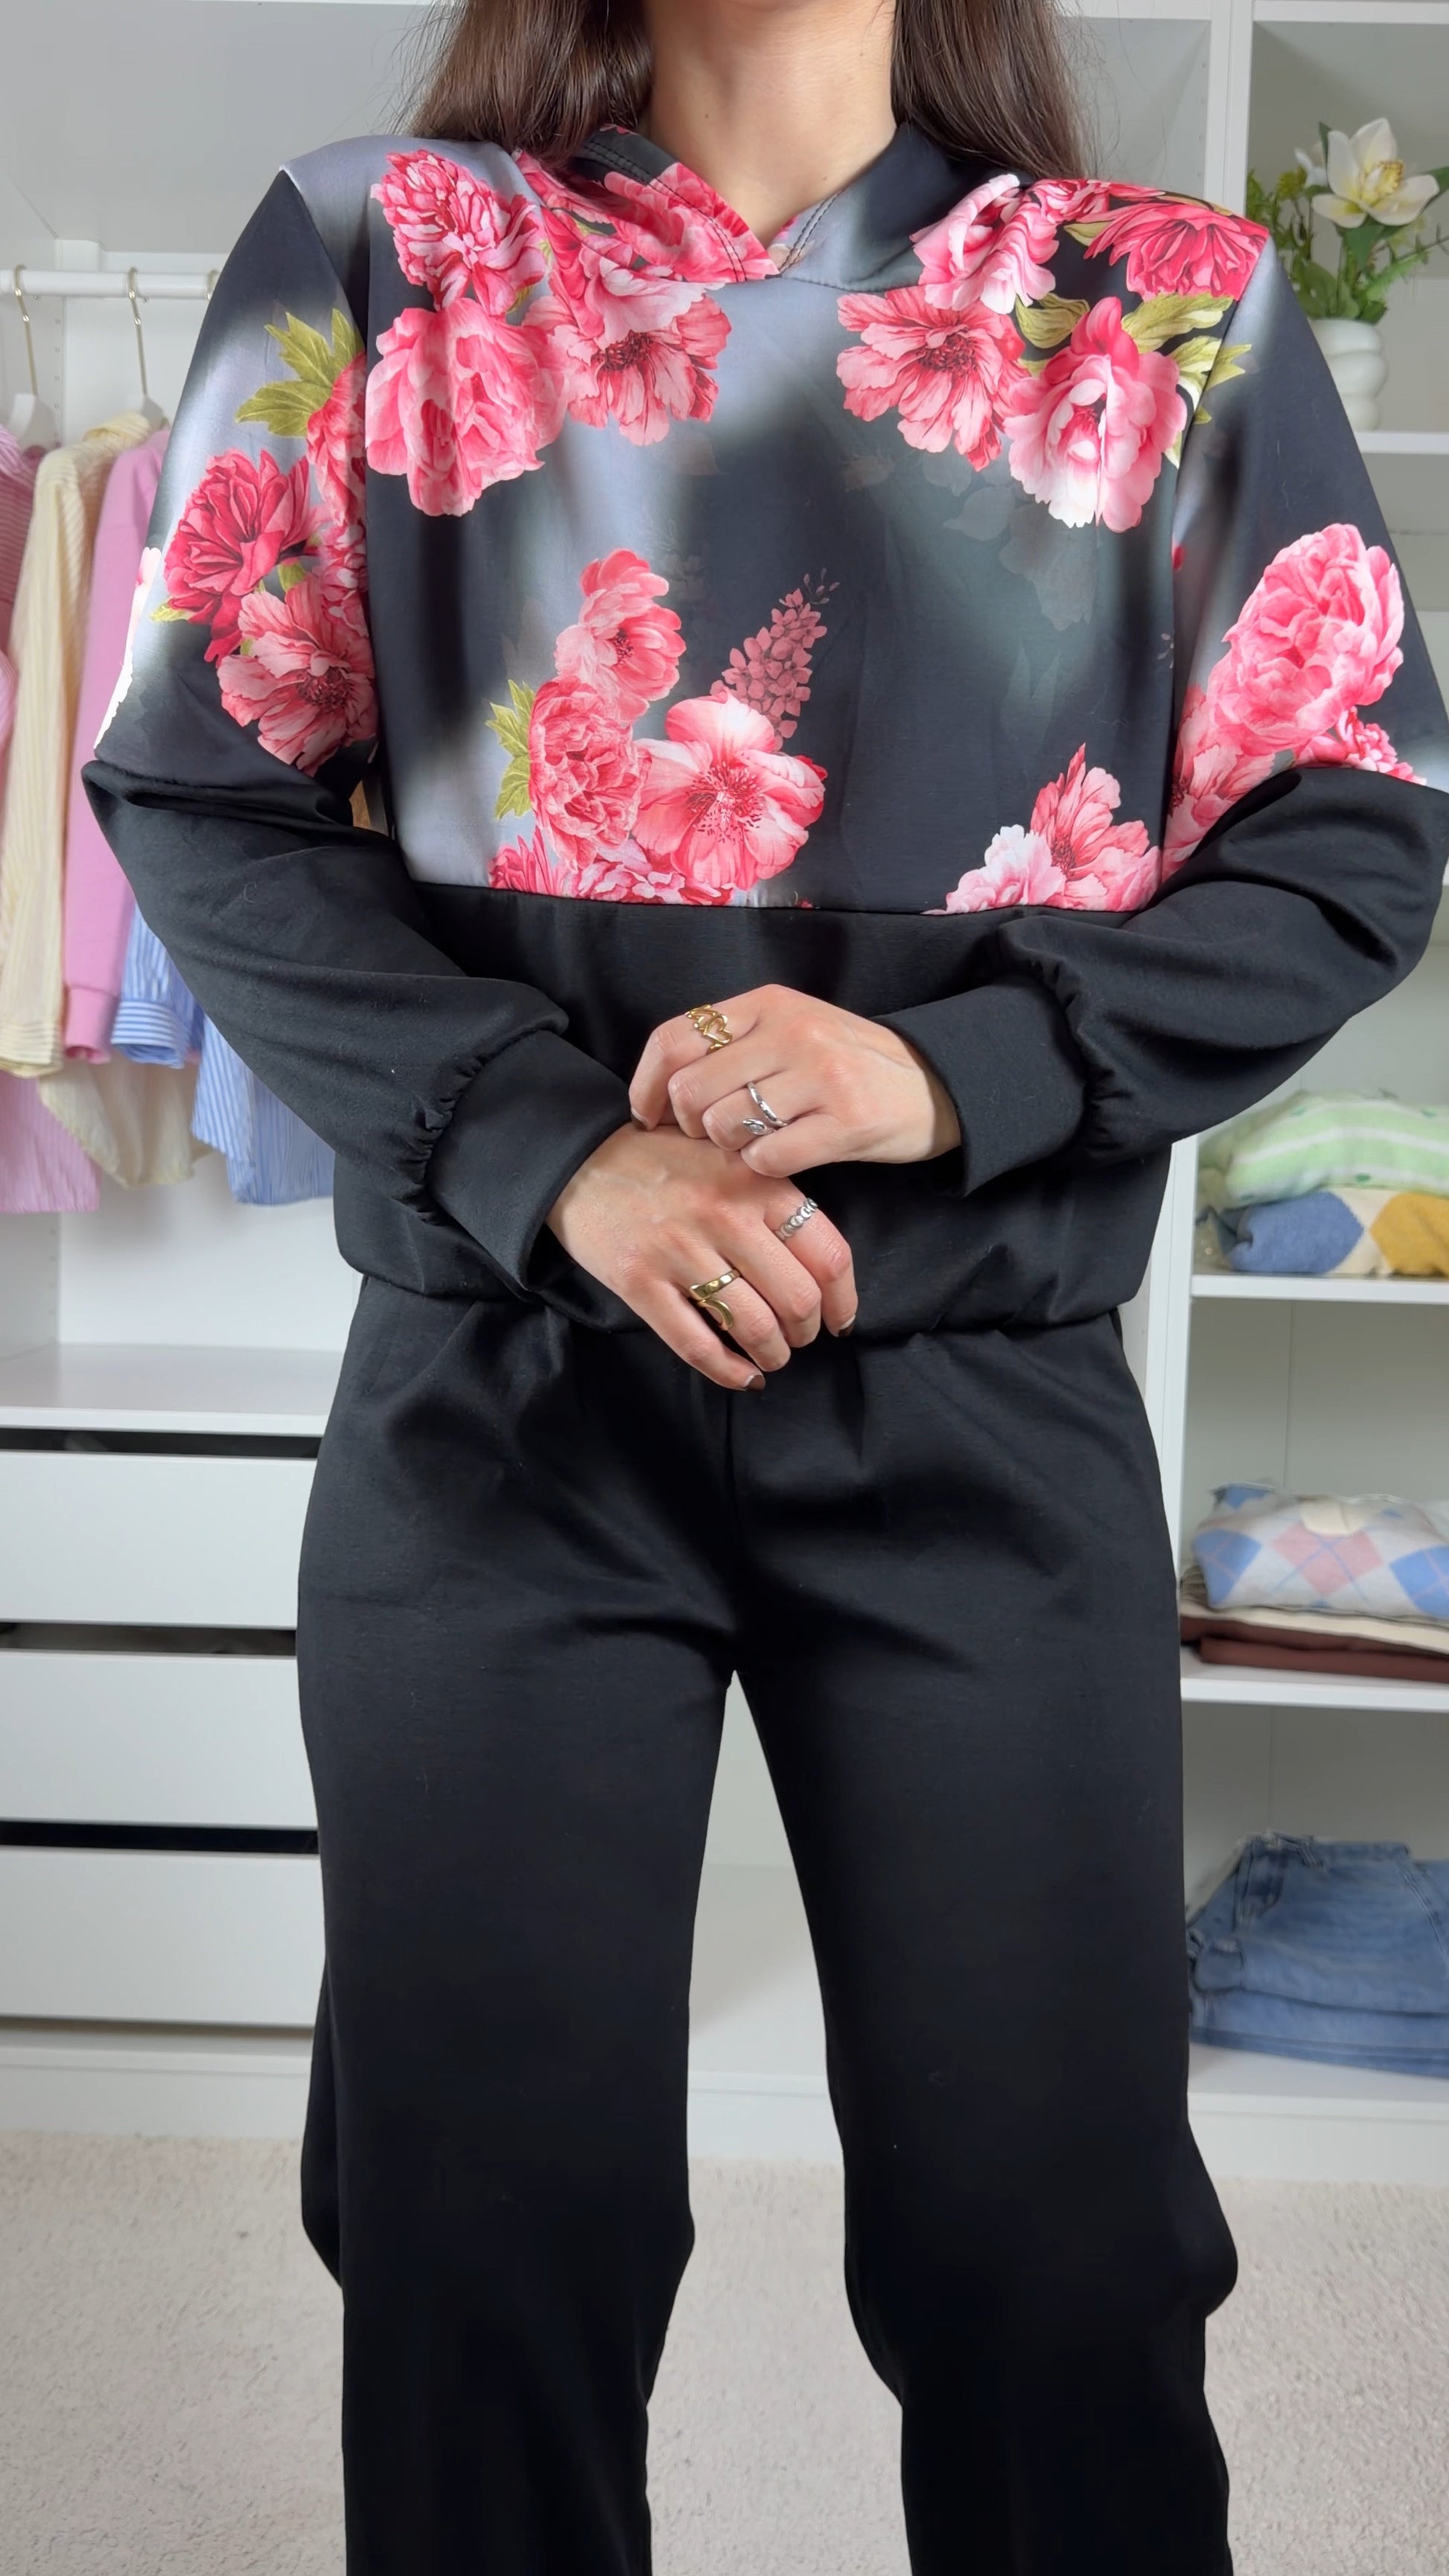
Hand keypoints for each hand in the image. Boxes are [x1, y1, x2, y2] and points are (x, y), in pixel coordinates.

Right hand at [545, 1122, 857, 1389]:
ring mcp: (680, 1250)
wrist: (579, 1158)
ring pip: (754, 1328)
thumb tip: (822, 1265)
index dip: (844, 1300)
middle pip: (798, 1299)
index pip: (828, 1255)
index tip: (840, 1319)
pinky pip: (697, 1345)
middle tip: (800, 1336)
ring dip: (773, 1355)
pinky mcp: (639, 1281)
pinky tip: (743, 1377)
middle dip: (807, 1332)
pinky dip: (729, 1372)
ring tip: (771, 1356)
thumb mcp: (730, 1156)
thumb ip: (775, 1195)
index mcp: (757, 1182)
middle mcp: (725, 1215)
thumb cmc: (665, 1161)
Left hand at [628, 984, 961, 1176]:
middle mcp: (791, 1032)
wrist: (933, 1084)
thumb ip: (733, 1043)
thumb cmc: (847, 1063)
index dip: (646, 1085)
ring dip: (728, 1147)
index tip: (647, 1115)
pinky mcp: (845, 1122)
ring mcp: (820, 1076)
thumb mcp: (790, 1030)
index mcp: (768, 1003)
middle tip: (710, 1136)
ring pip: (725, 1125)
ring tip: (753, 1142)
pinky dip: (762, 1165)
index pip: (675, 1038)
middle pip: (691, 1090)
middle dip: (688, 1126)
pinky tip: (780, 1157)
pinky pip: (767, 1156)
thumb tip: (660, 1086)